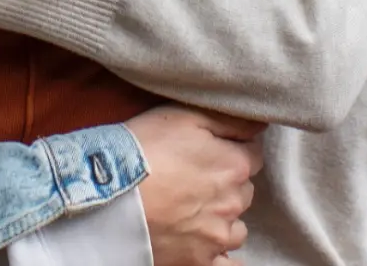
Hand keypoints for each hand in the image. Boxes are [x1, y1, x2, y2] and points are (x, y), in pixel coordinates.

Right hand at [128, 106, 265, 265]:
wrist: (106, 194)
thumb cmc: (141, 149)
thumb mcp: (183, 115)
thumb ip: (229, 119)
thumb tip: (260, 124)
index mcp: (234, 164)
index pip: (252, 155)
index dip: (231, 150)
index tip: (208, 151)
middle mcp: (234, 201)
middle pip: (243, 190)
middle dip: (225, 184)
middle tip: (192, 179)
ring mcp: (218, 235)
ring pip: (236, 227)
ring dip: (222, 219)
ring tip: (192, 211)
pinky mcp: (200, 260)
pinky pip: (228, 264)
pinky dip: (222, 257)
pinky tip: (210, 248)